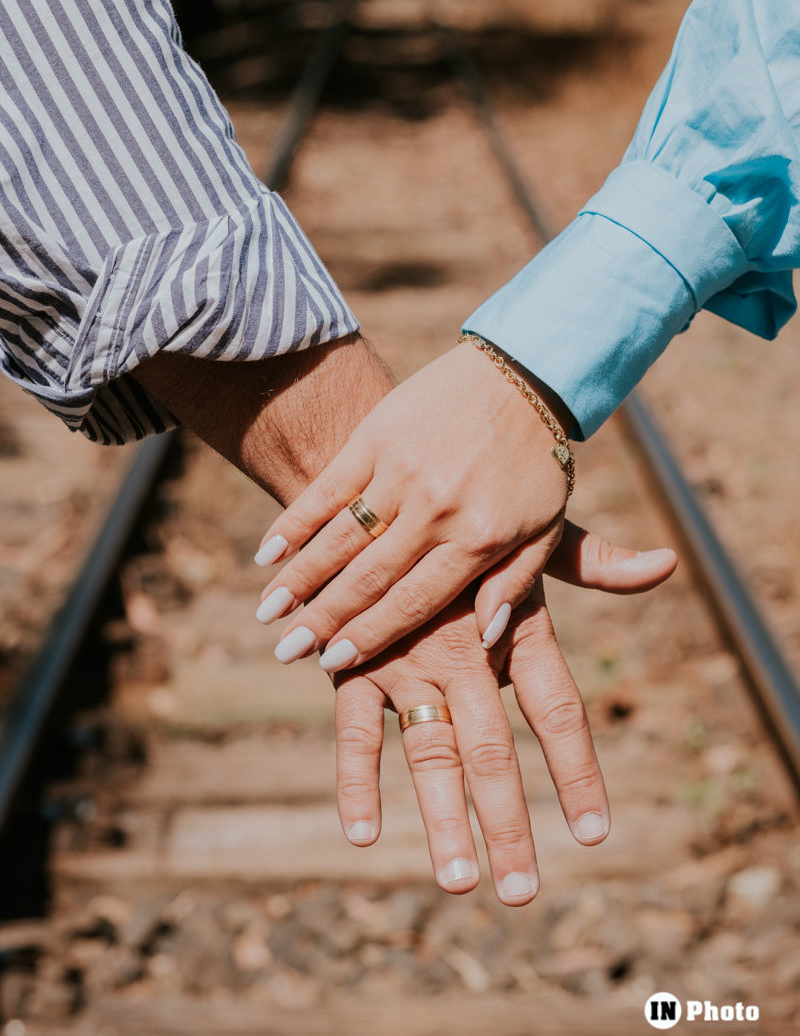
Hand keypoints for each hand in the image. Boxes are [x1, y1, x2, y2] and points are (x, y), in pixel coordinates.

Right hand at [255, 341, 675, 668]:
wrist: (525, 372)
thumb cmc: (537, 461)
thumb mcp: (544, 529)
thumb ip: (514, 585)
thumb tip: (485, 640)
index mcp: (479, 537)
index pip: (414, 601)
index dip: (371, 634)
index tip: (333, 663)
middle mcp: (436, 508)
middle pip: (369, 577)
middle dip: (323, 620)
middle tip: (285, 652)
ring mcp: (403, 470)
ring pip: (341, 537)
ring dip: (299, 578)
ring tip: (268, 613)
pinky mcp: (377, 436)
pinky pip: (328, 488)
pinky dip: (295, 522)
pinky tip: (268, 552)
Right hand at [332, 536, 675, 904]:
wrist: (375, 487)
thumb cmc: (468, 523)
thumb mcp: (531, 537)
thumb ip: (596, 564)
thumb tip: (668, 565)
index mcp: (514, 623)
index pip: (559, 708)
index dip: (578, 772)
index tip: (595, 834)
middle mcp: (465, 649)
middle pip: (492, 750)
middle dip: (507, 823)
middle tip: (523, 892)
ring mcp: (405, 658)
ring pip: (428, 750)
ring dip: (441, 819)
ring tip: (458, 882)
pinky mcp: (351, 662)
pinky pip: (352, 729)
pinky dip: (356, 779)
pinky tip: (363, 832)